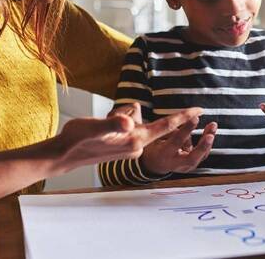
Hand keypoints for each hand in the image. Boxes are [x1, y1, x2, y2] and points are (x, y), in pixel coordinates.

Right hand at [50, 103, 203, 173]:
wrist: (64, 155)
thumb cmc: (78, 140)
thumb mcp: (95, 127)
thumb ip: (113, 124)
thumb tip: (129, 121)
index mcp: (134, 140)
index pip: (164, 126)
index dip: (182, 117)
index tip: (200, 109)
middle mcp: (136, 145)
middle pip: (148, 121)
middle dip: (138, 115)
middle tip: (119, 120)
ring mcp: (130, 147)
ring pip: (134, 121)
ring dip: (120, 117)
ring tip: (101, 126)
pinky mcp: (122, 146)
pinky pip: (128, 126)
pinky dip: (118, 121)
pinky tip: (102, 129)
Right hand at [141, 119, 216, 174]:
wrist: (155, 163)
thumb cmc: (155, 146)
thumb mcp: (157, 137)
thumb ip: (171, 129)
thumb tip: (188, 119)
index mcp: (164, 154)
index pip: (177, 141)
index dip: (187, 129)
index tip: (195, 118)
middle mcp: (175, 164)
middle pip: (192, 158)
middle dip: (202, 147)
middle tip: (210, 136)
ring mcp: (185, 167)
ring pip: (200, 157)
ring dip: (208, 141)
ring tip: (212, 125)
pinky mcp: (191, 165)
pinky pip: (202, 155)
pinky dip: (207, 143)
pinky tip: (210, 132)